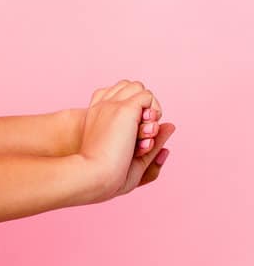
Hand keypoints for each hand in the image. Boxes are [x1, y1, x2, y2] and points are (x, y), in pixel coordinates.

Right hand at [77, 80, 175, 202]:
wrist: (95, 176)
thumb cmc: (110, 176)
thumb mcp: (135, 159)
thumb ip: (151, 142)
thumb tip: (171, 125)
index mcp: (95, 119)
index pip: (116, 98)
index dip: (130, 111)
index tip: (132, 138)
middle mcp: (101, 108)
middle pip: (128, 89)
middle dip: (141, 106)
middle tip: (141, 133)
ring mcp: (111, 106)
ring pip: (139, 89)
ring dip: (149, 107)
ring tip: (145, 131)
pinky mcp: (124, 108)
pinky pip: (147, 96)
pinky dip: (154, 111)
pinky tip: (147, 130)